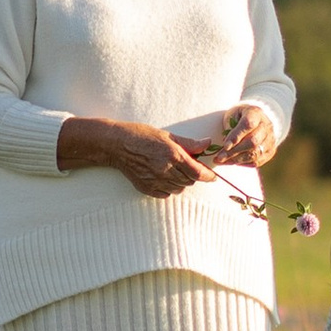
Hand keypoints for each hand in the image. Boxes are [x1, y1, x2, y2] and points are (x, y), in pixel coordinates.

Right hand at [55, 117, 210, 200]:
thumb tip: (208, 144)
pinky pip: (166, 194)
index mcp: (173, 155)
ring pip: (179, 189)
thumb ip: (190, 144)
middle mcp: (165, 170)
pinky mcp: (146, 188)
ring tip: (173, 169)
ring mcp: (155, 181)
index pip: (197, 172)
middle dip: (193, 175)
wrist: (118, 145)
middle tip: (187, 165)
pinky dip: (169, 188)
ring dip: (181, 182)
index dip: (208, 175)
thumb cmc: (143, 136)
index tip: (212, 176)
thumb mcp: (168, 136)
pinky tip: (163, 176)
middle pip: (189, 181)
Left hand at [199, 103, 280, 169]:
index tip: (225, 146)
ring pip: (255, 154)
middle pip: (253, 142)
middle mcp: (266, 126)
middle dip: (234, 152)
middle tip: (219, 157)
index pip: (248, 125)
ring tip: (223, 161)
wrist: (258, 118)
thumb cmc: (240, 117)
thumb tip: (226, 146)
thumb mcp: (232, 115)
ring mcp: (270, 139)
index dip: (236, 136)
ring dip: (237, 160)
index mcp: (256, 113)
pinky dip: (244, 163)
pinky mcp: (271, 150)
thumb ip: (229, 128)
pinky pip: (258, 161)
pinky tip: (234, 162)